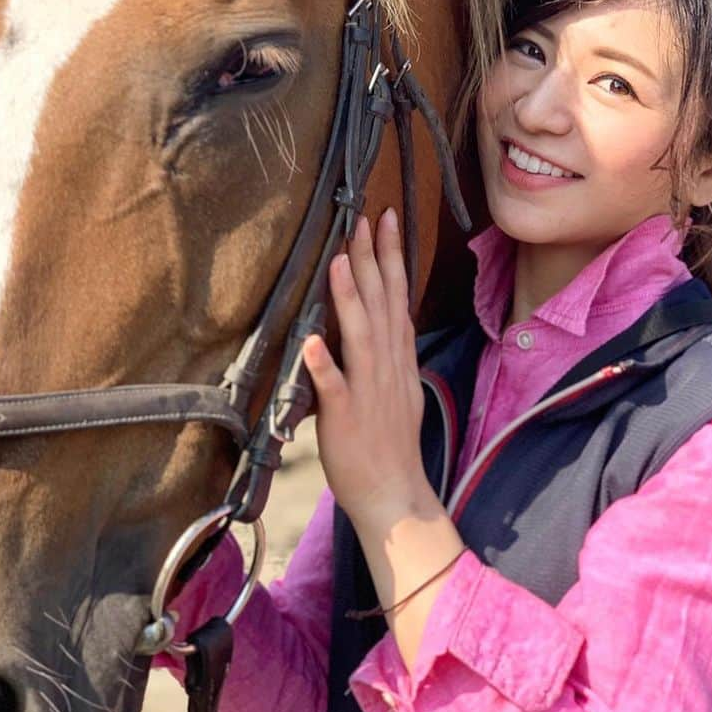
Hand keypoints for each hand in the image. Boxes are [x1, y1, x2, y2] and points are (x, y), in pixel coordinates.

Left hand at [303, 209, 436, 532]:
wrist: (394, 493)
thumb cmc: (390, 442)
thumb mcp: (400, 386)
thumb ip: (390, 350)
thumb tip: (385, 317)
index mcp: (397, 357)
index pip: (396, 294)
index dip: (391, 254)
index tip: (386, 218)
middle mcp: (386, 366)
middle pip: (381, 302)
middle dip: (372, 258)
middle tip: (363, 218)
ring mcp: (368, 390)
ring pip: (361, 335)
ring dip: (350, 298)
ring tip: (339, 261)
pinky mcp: (346, 418)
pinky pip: (334, 388)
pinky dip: (324, 365)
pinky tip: (311, 342)